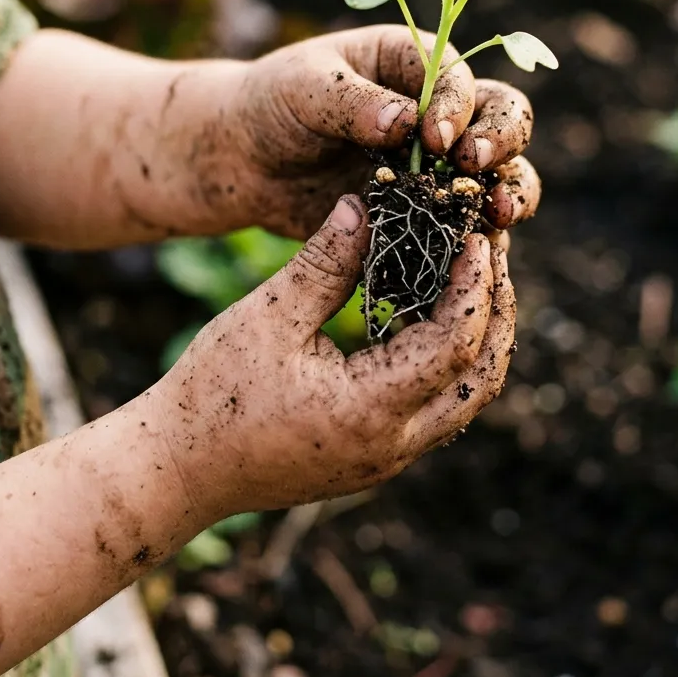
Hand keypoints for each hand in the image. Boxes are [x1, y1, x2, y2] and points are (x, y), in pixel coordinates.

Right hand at [159, 196, 515, 517]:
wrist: (180, 471)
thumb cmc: (214, 395)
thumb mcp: (267, 317)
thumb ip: (324, 262)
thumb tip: (363, 204)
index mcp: (370, 410)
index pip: (456, 343)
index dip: (475, 285)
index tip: (477, 236)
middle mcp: (393, 444)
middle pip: (483, 377)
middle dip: (497, 310)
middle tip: (491, 250)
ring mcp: (388, 458)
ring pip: (468, 398)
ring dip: (481, 338)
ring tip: (473, 277)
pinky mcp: (377, 458)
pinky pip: (439, 408)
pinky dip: (451, 361)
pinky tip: (433, 316)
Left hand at [232, 25, 540, 237]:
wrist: (244, 161)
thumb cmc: (272, 104)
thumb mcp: (302, 88)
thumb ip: (351, 102)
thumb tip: (404, 121)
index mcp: (414, 64)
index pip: (459, 80)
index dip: (457, 109)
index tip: (434, 139)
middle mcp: (441, 110)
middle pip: (504, 118)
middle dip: (502, 141)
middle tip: (477, 167)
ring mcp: (439, 164)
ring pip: (501, 174)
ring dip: (511, 191)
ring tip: (500, 215)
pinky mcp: (428, 212)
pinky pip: (466, 226)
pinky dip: (476, 240)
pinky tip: (471, 256)